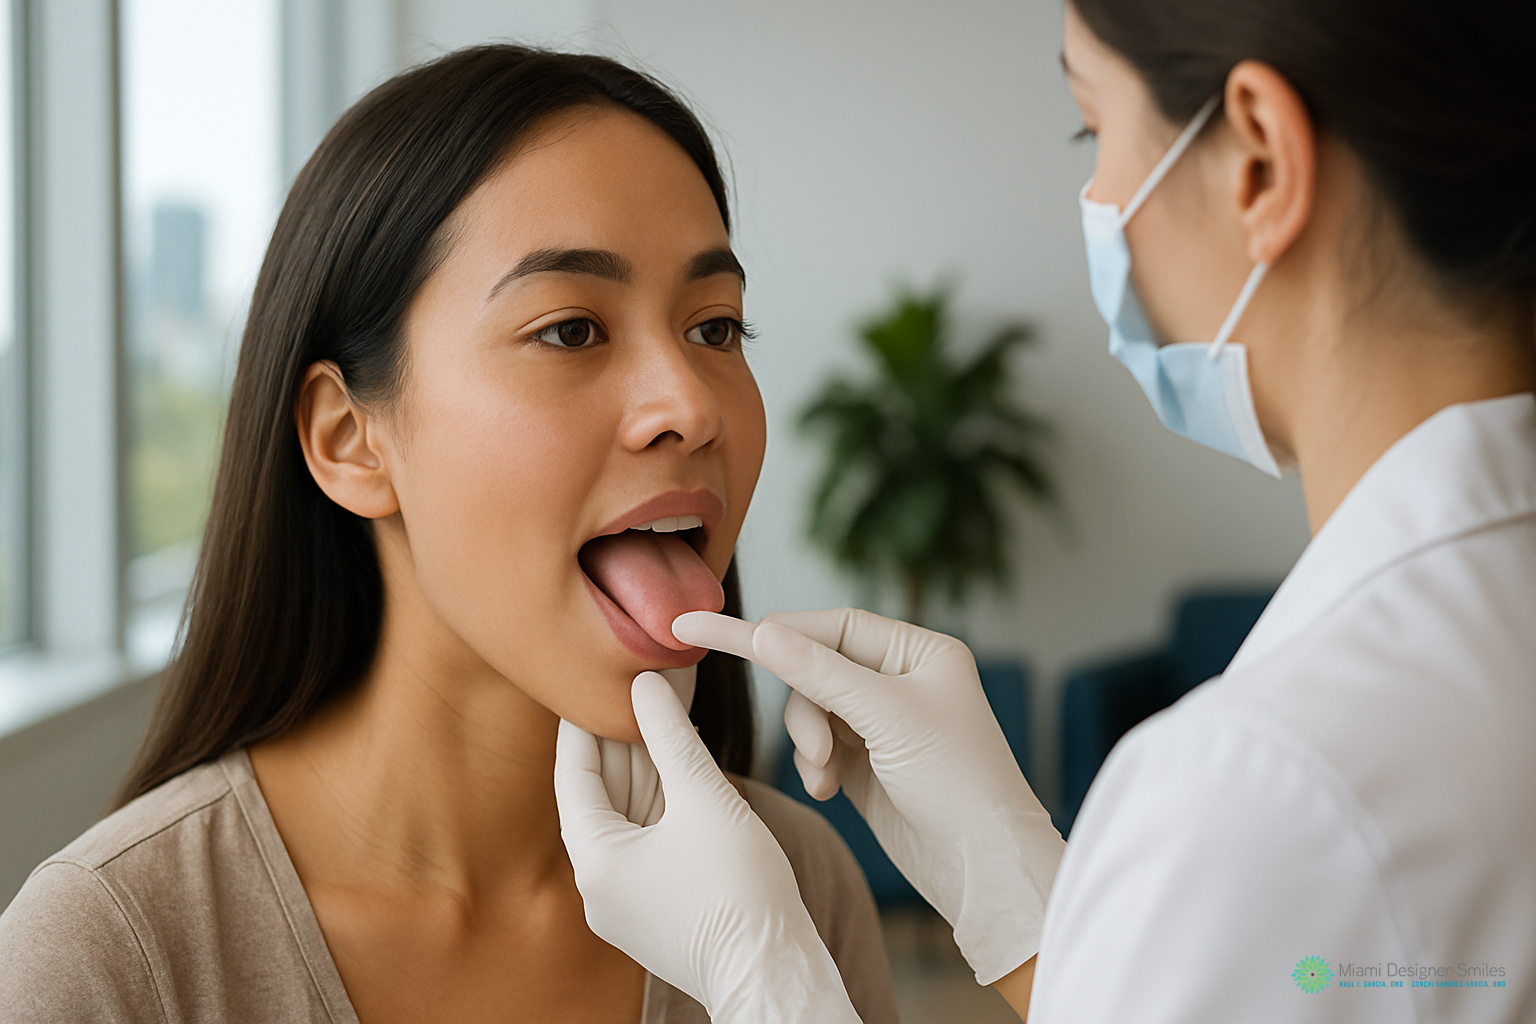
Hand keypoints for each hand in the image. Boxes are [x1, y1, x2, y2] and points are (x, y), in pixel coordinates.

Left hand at [554, 671, 860, 1023]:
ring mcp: (629, 897)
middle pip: (604, 791)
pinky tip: (680, 754)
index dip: (585, 720)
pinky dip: (664, 794)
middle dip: (624, 734)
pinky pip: (652, 834)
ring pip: (631, 812)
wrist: (776, 974)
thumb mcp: (705, 799)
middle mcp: (600, 884)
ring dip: (647, 761)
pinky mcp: (658, 902)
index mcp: (595, 862)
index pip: (575, 773)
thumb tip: (645, 683)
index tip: (589, 674)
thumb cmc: (740, 892)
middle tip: (632, 678)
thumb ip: (671, 737)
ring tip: (660, 703)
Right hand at [674, 608, 1065, 984]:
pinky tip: (827, 791)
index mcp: (920, 652)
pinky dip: (814, 766)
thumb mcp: (885, 717)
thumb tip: (761, 631)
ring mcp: (883, 723)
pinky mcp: (867, 764)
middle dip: (806, 708)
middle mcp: (902, 681)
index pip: (833, 625)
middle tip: (816, 750)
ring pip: (811, 710)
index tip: (708, 626)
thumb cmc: (957, 781)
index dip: (775, 630)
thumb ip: (817, 673)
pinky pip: (817, 747)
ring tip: (825, 775)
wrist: (982, 867)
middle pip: (815, 668)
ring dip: (808, 742)